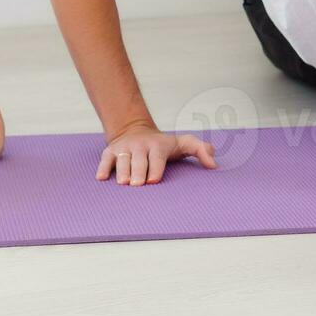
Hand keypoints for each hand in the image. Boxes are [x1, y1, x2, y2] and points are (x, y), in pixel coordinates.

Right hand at [97, 122, 216, 185]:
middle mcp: (140, 146)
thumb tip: (214, 164)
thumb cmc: (163, 144)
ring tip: (123, 183)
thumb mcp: (183, 143)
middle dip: (138, 172)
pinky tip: (101, 178)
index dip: (155, 168)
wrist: (135, 130)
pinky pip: (105, 159)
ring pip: (122, 160)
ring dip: (121, 171)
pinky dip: (103, 168)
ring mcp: (124, 148)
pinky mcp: (110, 151)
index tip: (154, 180)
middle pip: (138, 160)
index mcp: (158, 146)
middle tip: (137, 185)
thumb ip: (201, 150)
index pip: (157, 157)